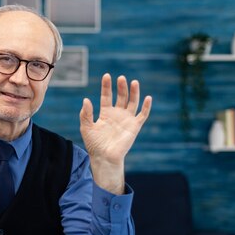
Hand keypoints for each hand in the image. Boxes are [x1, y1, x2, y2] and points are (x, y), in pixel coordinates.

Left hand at [79, 74, 151, 192]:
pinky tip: (148, 98)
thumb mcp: (86, 127)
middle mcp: (117, 114)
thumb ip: (86, 114)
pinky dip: (146, 107)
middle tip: (121, 78)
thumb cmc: (94, 144)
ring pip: (132, 102)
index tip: (107, 76)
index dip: (106, 86)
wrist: (104, 158)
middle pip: (121, 96)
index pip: (107, 96)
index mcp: (105, 113)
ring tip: (133, 81)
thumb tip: (86, 100)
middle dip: (121, 87)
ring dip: (134, 92)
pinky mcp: (134, 126)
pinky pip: (142, 115)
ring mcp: (126, 119)